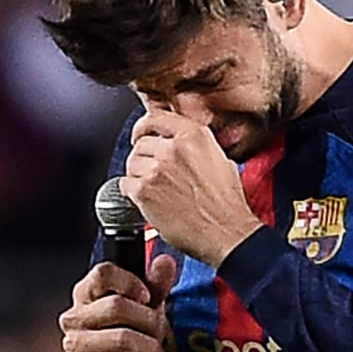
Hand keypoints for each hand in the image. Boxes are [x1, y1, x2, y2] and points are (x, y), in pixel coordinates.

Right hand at [60, 252, 179, 351]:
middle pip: (116, 307)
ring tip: (156, 351)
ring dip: (149, 347)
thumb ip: (155, 284)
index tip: (147, 297)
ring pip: (121, 337)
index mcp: (86, 292)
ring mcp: (74, 343)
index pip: (103, 273)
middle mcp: (74, 316)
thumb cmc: (129, 331)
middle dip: (148, 321)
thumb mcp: (145, 305)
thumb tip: (165, 262)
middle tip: (160, 331)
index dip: (130, 282)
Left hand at [121, 113, 262, 265]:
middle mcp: (174, 148)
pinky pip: (125, 184)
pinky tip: (148, 201)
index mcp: (194, 136)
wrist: (225, 233)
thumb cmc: (227, 204)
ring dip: (137, 175)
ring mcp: (157, 169)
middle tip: (151, 172)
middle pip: (140, 143)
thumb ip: (196, 145)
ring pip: (131, 164)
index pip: (155, 118)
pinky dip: (132, 193)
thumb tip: (178, 143)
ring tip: (154, 189)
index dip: (144, 127)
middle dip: (143, 158)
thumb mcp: (220, 160)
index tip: (140, 135)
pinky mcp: (144, 191)